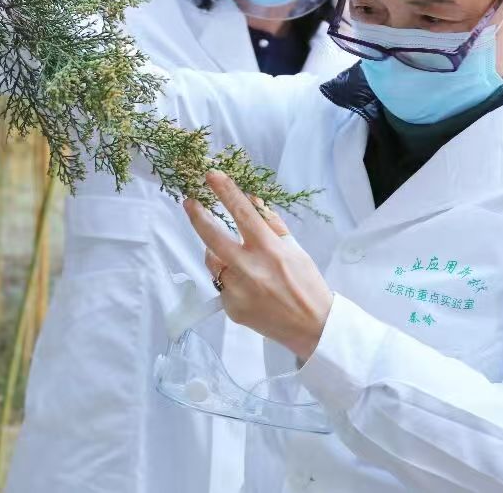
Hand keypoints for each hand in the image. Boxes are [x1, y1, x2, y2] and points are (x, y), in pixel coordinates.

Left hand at [183, 171, 332, 359]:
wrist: (312, 327)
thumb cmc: (307, 284)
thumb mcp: (295, 249)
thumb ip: (272, 224)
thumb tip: (252, 200)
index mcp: (269, 250)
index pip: (242, 213)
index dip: (225, 192)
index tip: (211, 176)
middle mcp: (250, 269)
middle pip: (211, 237)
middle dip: (197, 215)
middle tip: (189, 201)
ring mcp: (237, 290)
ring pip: (213, 262)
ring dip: (218, 254)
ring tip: (238, 260)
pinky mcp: (231, 308)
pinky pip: (221, 285)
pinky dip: (229, 280)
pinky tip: (248, 287)